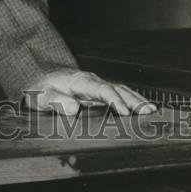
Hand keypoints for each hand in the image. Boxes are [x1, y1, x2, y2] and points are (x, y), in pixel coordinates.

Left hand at [24, 69, 156, 115]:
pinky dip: (132, 100)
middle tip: (148, 112)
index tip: (124, 111)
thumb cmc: (40, 89)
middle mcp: (91, 81)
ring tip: (152, 111)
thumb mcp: (41, 96)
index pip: (100, 89)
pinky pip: (118, 94)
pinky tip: (142, 109)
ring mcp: (96, 86)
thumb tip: (73, 108)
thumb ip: (55, 101)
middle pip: (116, 88)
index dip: (113, 99)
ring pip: (120, 90)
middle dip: (133, 100)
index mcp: (79, 81)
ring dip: (136, 100)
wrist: (38, 79)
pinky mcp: (98, 93)